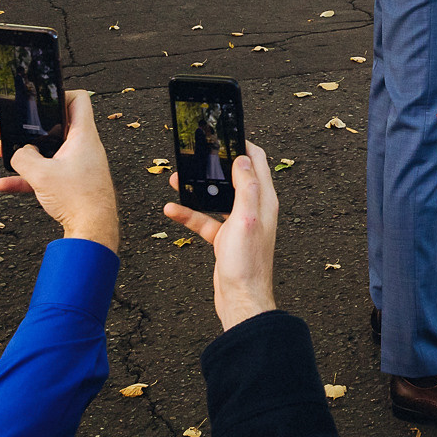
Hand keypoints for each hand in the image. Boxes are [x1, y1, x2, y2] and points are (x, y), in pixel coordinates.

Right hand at [0, 92, 119, 251]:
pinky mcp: (72, 183)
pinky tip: (3, 185)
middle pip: (54, 127)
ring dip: (23, 152)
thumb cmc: (77, 200)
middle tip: (5, 129)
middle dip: (27, 128)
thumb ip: (23, 157)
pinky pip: (46, 174)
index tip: (37, 102)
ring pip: (47, 151)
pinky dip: (27, 177)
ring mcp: (78, 166)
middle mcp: (83, 148)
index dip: (59, 95)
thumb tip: (17, 152)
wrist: (92, 232)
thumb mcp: (41, 174)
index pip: (78, 100)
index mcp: (83, 136)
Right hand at [164, 142, 278, 331]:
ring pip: (216, 198)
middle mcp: (254, 209)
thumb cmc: (247, 264)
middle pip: (234, 177)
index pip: (257, 162)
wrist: (241, 300)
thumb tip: (242, 159)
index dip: (242, 146)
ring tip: (176, 180)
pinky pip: (205, 220)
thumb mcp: (246, 218)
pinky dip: (189, 214)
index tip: (224, 135)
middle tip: (196, 156)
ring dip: (197, 189)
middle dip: (214, 166)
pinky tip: (172, 210)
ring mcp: (239, 224)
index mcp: (264, 201)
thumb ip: (246, 187)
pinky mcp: (225, 239)